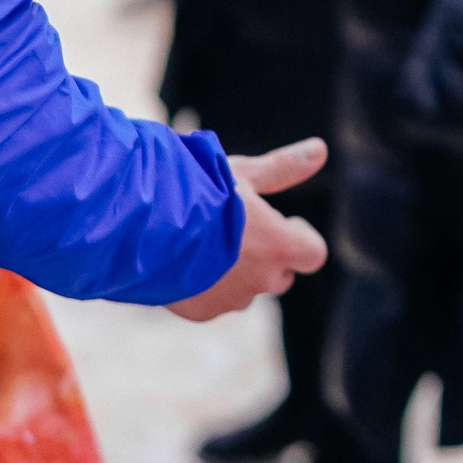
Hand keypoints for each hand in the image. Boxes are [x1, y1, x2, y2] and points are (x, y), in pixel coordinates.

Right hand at [167, 139, 330, 320]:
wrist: (140, 227)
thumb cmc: (195, 192)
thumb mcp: (242, 173)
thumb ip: (283, 168)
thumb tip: (321, 150)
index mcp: (279, 245)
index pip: (314, 254)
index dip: (301, 238)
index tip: (282, 222)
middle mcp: (262, 279)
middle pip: (281, 275)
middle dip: (268, 257)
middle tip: (240, 230)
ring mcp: (231, 300)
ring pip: (246, 291)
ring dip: (236, 273)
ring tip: (205, 242)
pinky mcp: (201, 312)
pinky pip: (214, 301)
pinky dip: (205, 286)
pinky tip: (183, 260)